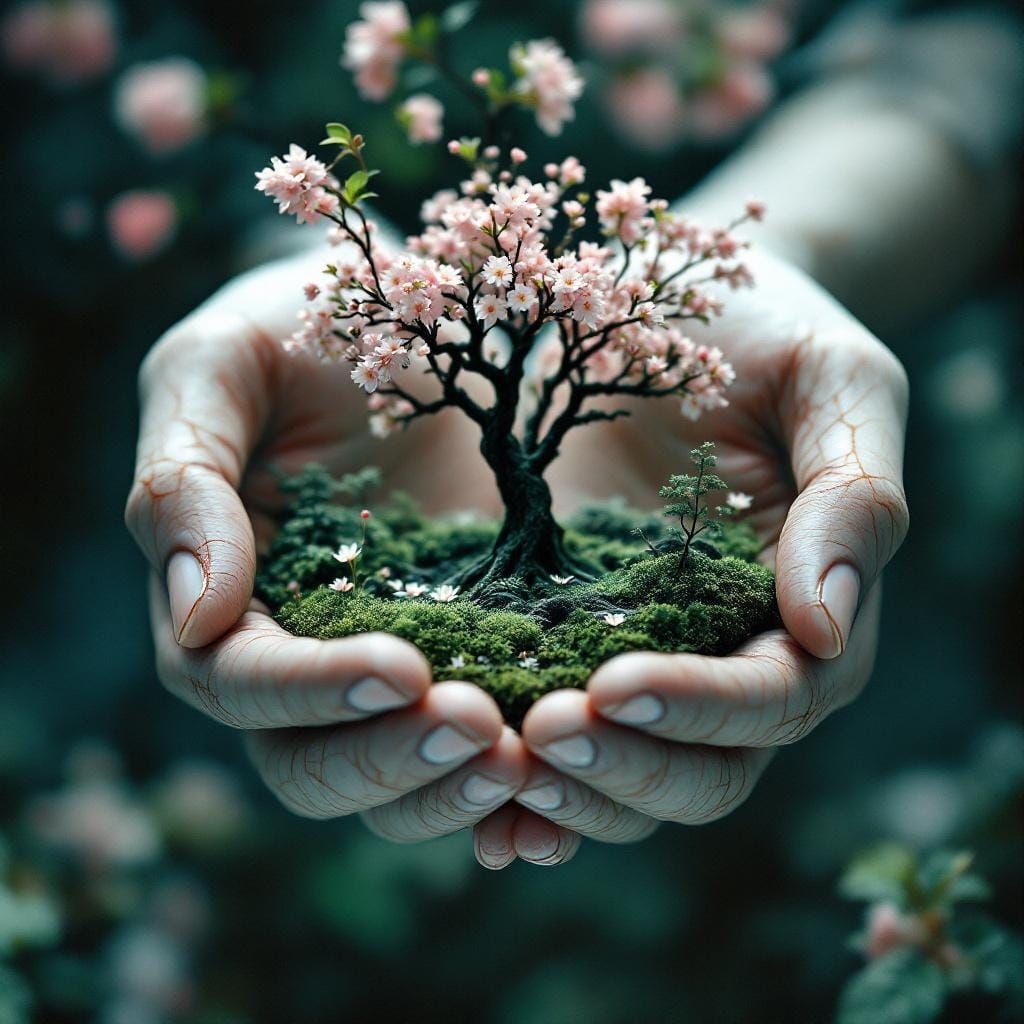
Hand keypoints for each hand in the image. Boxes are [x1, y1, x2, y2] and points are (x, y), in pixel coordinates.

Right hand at [126, 247, 531, 838]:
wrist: (402, 312)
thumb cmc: (295, 331)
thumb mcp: (219, 370)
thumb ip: (182, 482)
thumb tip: (196, 615)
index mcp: (225, 599)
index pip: (236, 682)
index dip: (307, 691)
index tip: (397, 668)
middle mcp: (300, 656)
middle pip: (311, 765)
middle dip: (388, 758)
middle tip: (477, 726)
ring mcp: (388, 665)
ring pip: (394, 783)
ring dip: (455, 788)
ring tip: (529, 756)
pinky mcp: (471, 656)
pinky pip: (476, 754)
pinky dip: (510, 790)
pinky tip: (564, 785)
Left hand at [473, 246, 908, 862]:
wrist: (670, 306)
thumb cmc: (766, 334)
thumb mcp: (831, 382)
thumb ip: (852, 495)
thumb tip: (826, 629)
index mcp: (801, 613)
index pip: (774, 698)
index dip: (704, 707)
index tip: (618, 685)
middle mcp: (723, 658)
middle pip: (701, 774)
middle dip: (627, 768)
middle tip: (540, 730)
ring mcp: (639, 658)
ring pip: (622, 780)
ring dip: (562, 790)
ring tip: (489, 755)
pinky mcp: (560, 639)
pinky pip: (542, 732)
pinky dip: (510, 784)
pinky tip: (460, 785)